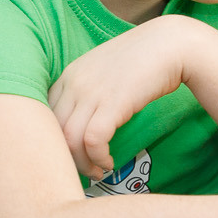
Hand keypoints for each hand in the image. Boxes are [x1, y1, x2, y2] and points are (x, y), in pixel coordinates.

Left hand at [48, 17, 196, 180]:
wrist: (172, 44)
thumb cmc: (143, 59)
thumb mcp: (105, 70)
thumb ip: (89, 88)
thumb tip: (84, 118)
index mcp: (69, 74)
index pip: (44, 115)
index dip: (54, 140)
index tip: (69, 154)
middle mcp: (74, 83)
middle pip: (53, 131)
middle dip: (65, 157)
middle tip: (80, 171)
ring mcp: (92, 92)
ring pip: (70, 140)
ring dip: (81, 164)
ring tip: (96, 172)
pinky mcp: (113, 103)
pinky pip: (93, 140)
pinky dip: (98, 158)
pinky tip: (109, 163)